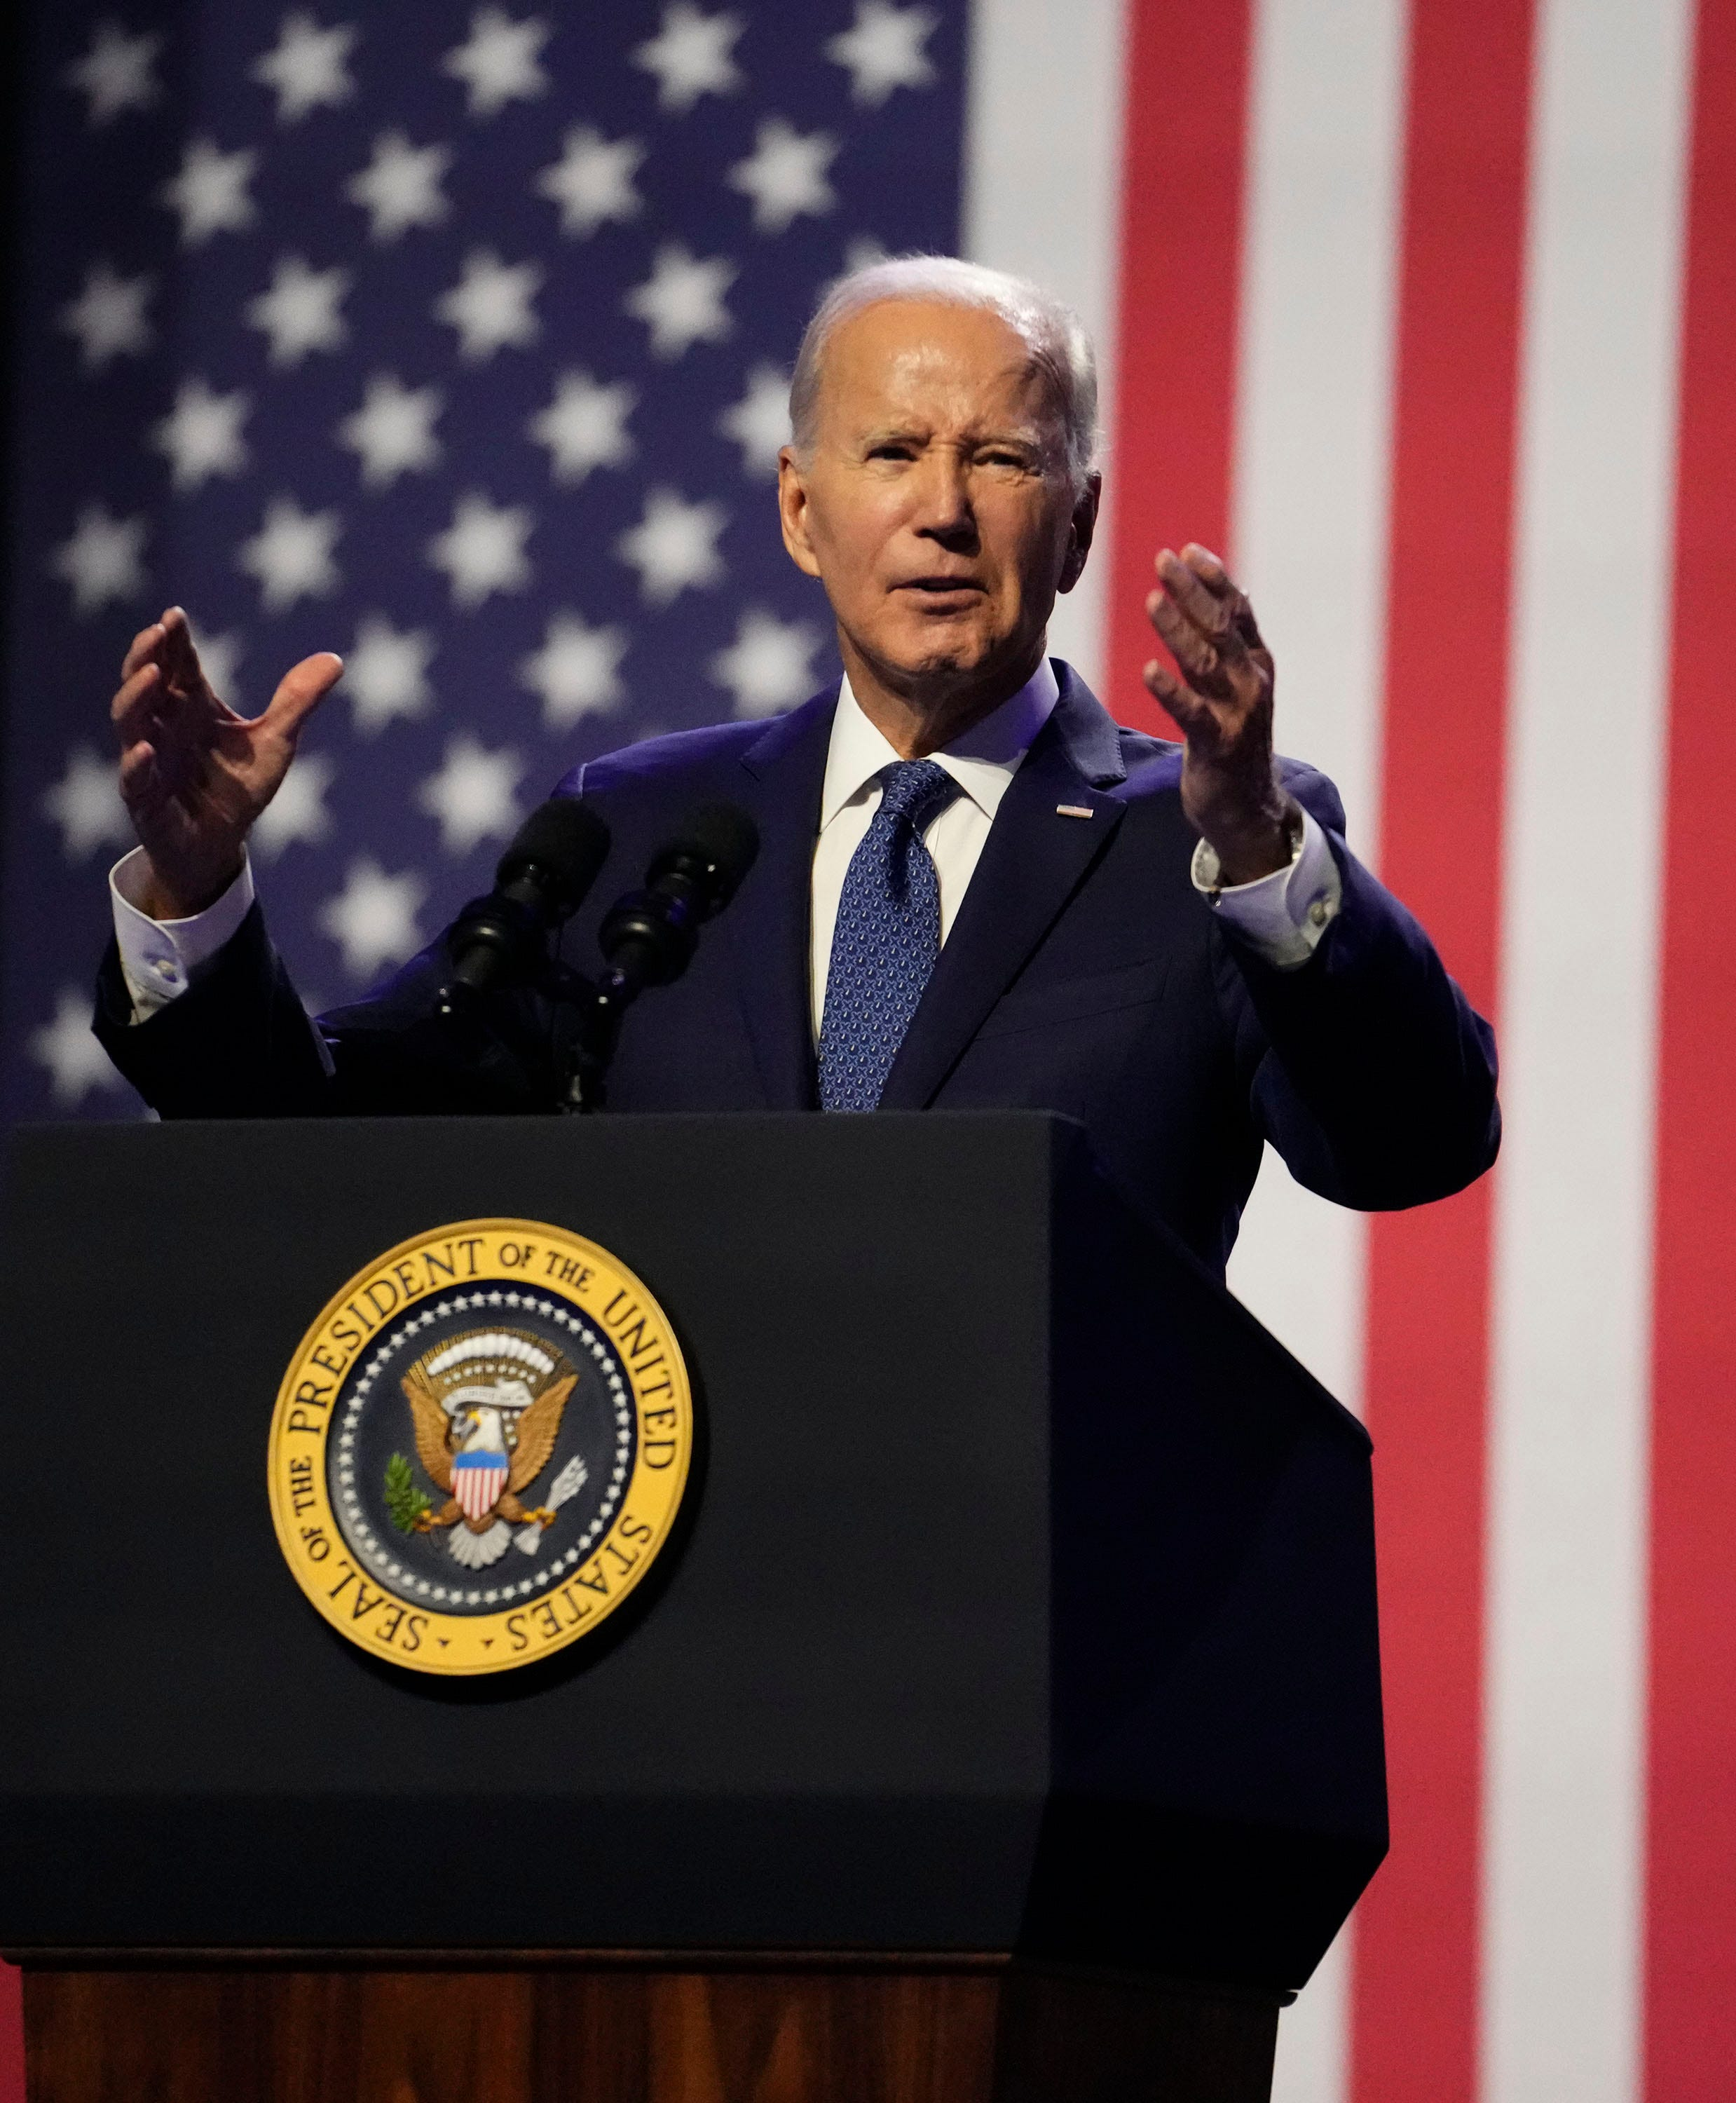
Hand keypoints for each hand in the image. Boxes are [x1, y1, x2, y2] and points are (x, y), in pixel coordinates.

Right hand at [112, 608, 342, 918]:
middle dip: (146, 655)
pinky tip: (146, 750)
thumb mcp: (275, 742)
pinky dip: (137, 764)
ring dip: (135, 696)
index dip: (173, 639)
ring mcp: (148, 759)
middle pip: (144, 681)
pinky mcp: (144, 799)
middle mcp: (163, 725)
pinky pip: (134, 779)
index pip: (177, 664)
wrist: (219, 846)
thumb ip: (297, 701)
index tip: (175, 615)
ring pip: (129, 720)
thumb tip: (335, 659)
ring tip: (150, 672)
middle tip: (157, 632)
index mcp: (190, 705)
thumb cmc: (238, 788)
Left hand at [1142, 545, 1296, 884]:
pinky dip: (1171, 690)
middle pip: (1221, 628)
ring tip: (1152, 600)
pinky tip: (1149, 670)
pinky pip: (1192, 713)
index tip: (1188, 550)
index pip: (1238, 611)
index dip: (1214, 579)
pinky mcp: (1218, 745)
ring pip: (1206, 663)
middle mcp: (1252, 682)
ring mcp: (1238, 714)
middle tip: (1163, 560)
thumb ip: (1235, 642)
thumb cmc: (1237, 741)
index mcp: (1257, 664)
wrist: (1249, 807)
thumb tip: (1236, 590)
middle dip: (1192, 591)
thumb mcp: (1240, 687)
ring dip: (1177, 629)